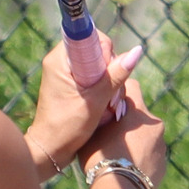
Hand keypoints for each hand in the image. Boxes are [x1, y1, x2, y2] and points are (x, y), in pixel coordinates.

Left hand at [24, 34, 143, 179]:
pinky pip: (94, 79)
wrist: (50, 150)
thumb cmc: (67, 127)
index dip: (106, 54)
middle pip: (98, 53)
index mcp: (59, 58)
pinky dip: (102, 91)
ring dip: (109, 85)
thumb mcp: (96, 100)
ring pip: (99, 68)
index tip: (106, 76)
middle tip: (110, 96)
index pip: (91, 38)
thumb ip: (116, 74)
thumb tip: (137, 51)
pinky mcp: (70, 85)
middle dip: (110, 73)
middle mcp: (60, 61)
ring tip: (107, 106)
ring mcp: (65, 74)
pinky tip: (103, 108)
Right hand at [79, 77, 166, 188]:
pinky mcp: (163, 166)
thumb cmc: (101, 159)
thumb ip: (100, 117)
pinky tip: (125, 169)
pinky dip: (140, 158)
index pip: (133, 86)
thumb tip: (102, 110)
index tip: (109, 100)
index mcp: (139, 113)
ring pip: (146, 136)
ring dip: (135, 140)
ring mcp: (162, 147)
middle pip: (140, 114)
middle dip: (127, 119)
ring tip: (116, 155)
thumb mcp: (92, 133)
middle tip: (109, 132)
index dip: (119, 91)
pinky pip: (150, 155)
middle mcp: (156, 126)